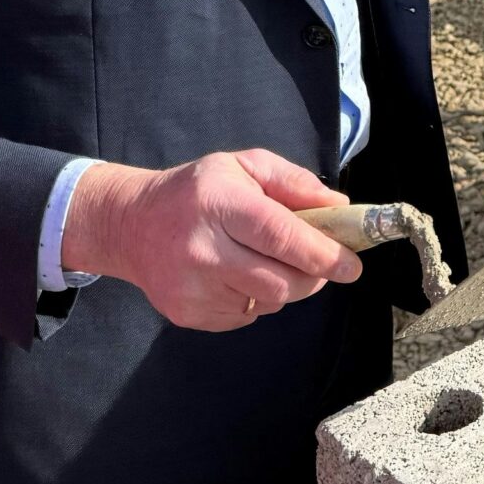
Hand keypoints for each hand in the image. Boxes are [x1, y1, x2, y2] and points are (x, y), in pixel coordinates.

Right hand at [61, 150, 362, 331]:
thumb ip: (294, 183)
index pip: (281, 236)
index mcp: (220, 204)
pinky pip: (245, 316)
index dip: (323, 254)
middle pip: (281, 281)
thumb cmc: (197, 191)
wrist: (130, 225)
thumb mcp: (244, 166)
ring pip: (268, 301)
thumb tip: (339, 206)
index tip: (352, 265)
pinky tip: (237, 275)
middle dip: (312, 276)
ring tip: (265, 260)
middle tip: (319, 263)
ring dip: (283, 286)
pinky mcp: (185, 313)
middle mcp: (201, 248)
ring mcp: (190, 287)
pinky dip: (255, 299)